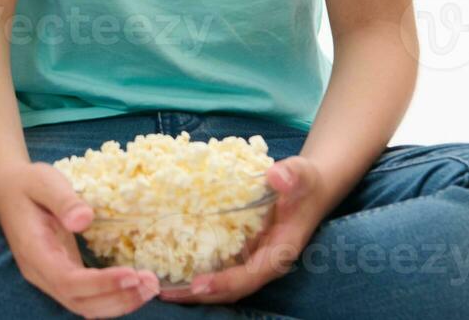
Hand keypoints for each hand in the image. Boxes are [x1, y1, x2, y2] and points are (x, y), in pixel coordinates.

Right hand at [0, 162, 160, 318]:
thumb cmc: (27, 184)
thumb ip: (63, 200)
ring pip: (86, 306)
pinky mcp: (63, 275)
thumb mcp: (44, 182)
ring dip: (120, 302)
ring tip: (151, 287)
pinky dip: (114, 297)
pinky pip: (88, 296)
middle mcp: (41, 273)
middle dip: (118, 298)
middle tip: (151, 283)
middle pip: (80, 302)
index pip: (68, 281)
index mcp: (34, 252)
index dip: (100, 284)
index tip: (131, 274)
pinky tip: (136, 285)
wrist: (8, 190)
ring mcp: (51, 277)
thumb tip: (84, 219)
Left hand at [159, 155, 332, 304]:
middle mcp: (263, 261)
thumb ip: (291, 175)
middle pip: (231, 288)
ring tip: (159, 286)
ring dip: (193, 287)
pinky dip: (195, 268)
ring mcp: (251, 258)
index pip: (251, 276)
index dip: (225, 283)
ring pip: (222, 281)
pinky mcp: (241, 250)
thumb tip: (275, 176)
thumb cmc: (304, 184)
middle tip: (164, 291)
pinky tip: (169, 263)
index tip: (198, 285)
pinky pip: (218, 265)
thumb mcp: (301, 175)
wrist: (309, 189)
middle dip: (199, 293)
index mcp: (279, 251)